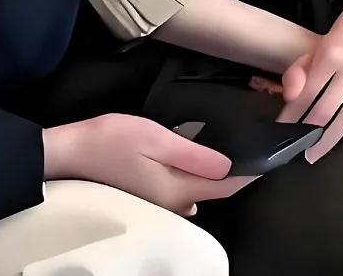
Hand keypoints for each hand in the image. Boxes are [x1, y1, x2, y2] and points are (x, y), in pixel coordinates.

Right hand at [43, 114, 254, 216]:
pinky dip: (197, 173)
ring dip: (216, 172)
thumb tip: (229, 166)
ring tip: (235, 145)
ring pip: (199, 187)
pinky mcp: (150, 194)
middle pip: (215, 188)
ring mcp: (161, 201)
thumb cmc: (111, 141)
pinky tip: (199, 155)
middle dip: (237, 171)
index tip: (273, 154)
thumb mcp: (155, 139)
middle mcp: (174, 202)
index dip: (251, 171)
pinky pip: (184, 186)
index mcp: (178, 189)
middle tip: (255, 143)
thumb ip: (192, 154)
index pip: (226, 185)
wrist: (69, 154)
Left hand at [278, 35, 342, 163]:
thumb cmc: (341, 41)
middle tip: (302, 153)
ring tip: (318, 152)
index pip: (308, 92)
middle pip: (328, 107)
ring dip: (334, 135)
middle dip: (313, 133)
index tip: (282, 132)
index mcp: (330, 54)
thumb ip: (298, 73)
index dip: (293, 114)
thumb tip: (290, 98)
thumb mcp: (315, 50)